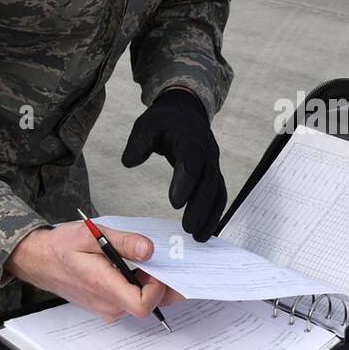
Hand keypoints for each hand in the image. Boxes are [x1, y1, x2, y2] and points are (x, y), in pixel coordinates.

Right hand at [6, 224, 183, 323]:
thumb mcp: (92, 235)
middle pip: (149, 305)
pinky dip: (140, 287)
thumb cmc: (61, 248)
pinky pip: (132, 301)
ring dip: (151, 284)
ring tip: (145, 262)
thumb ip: (124, 242)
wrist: (40, 261)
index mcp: (103, 287)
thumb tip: (148, 249)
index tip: (158, 269)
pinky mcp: (107, 306)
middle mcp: (107, 304)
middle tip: (161, 261)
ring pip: (142, 304)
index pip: (143, 305)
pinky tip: (136, 269)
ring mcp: (107, 308)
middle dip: (161, 284)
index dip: (159, 289)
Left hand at [121, 89, 226, 241]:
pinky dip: (214, 213)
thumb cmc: (163, 121)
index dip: (186, 182)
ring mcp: (213, 163)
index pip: (191, 161)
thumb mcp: (145, 125)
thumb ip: (138, 143)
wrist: (185, 112)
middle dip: (200, 207)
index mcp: (190, 139)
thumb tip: (129, 162)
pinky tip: (204, 231)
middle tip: (187, 229)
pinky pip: (219, 195)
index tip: (175, 203)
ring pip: (217, 191)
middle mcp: (207, 152)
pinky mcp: (214, 173)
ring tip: (199, 237)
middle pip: (208, 182)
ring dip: (210, 215)